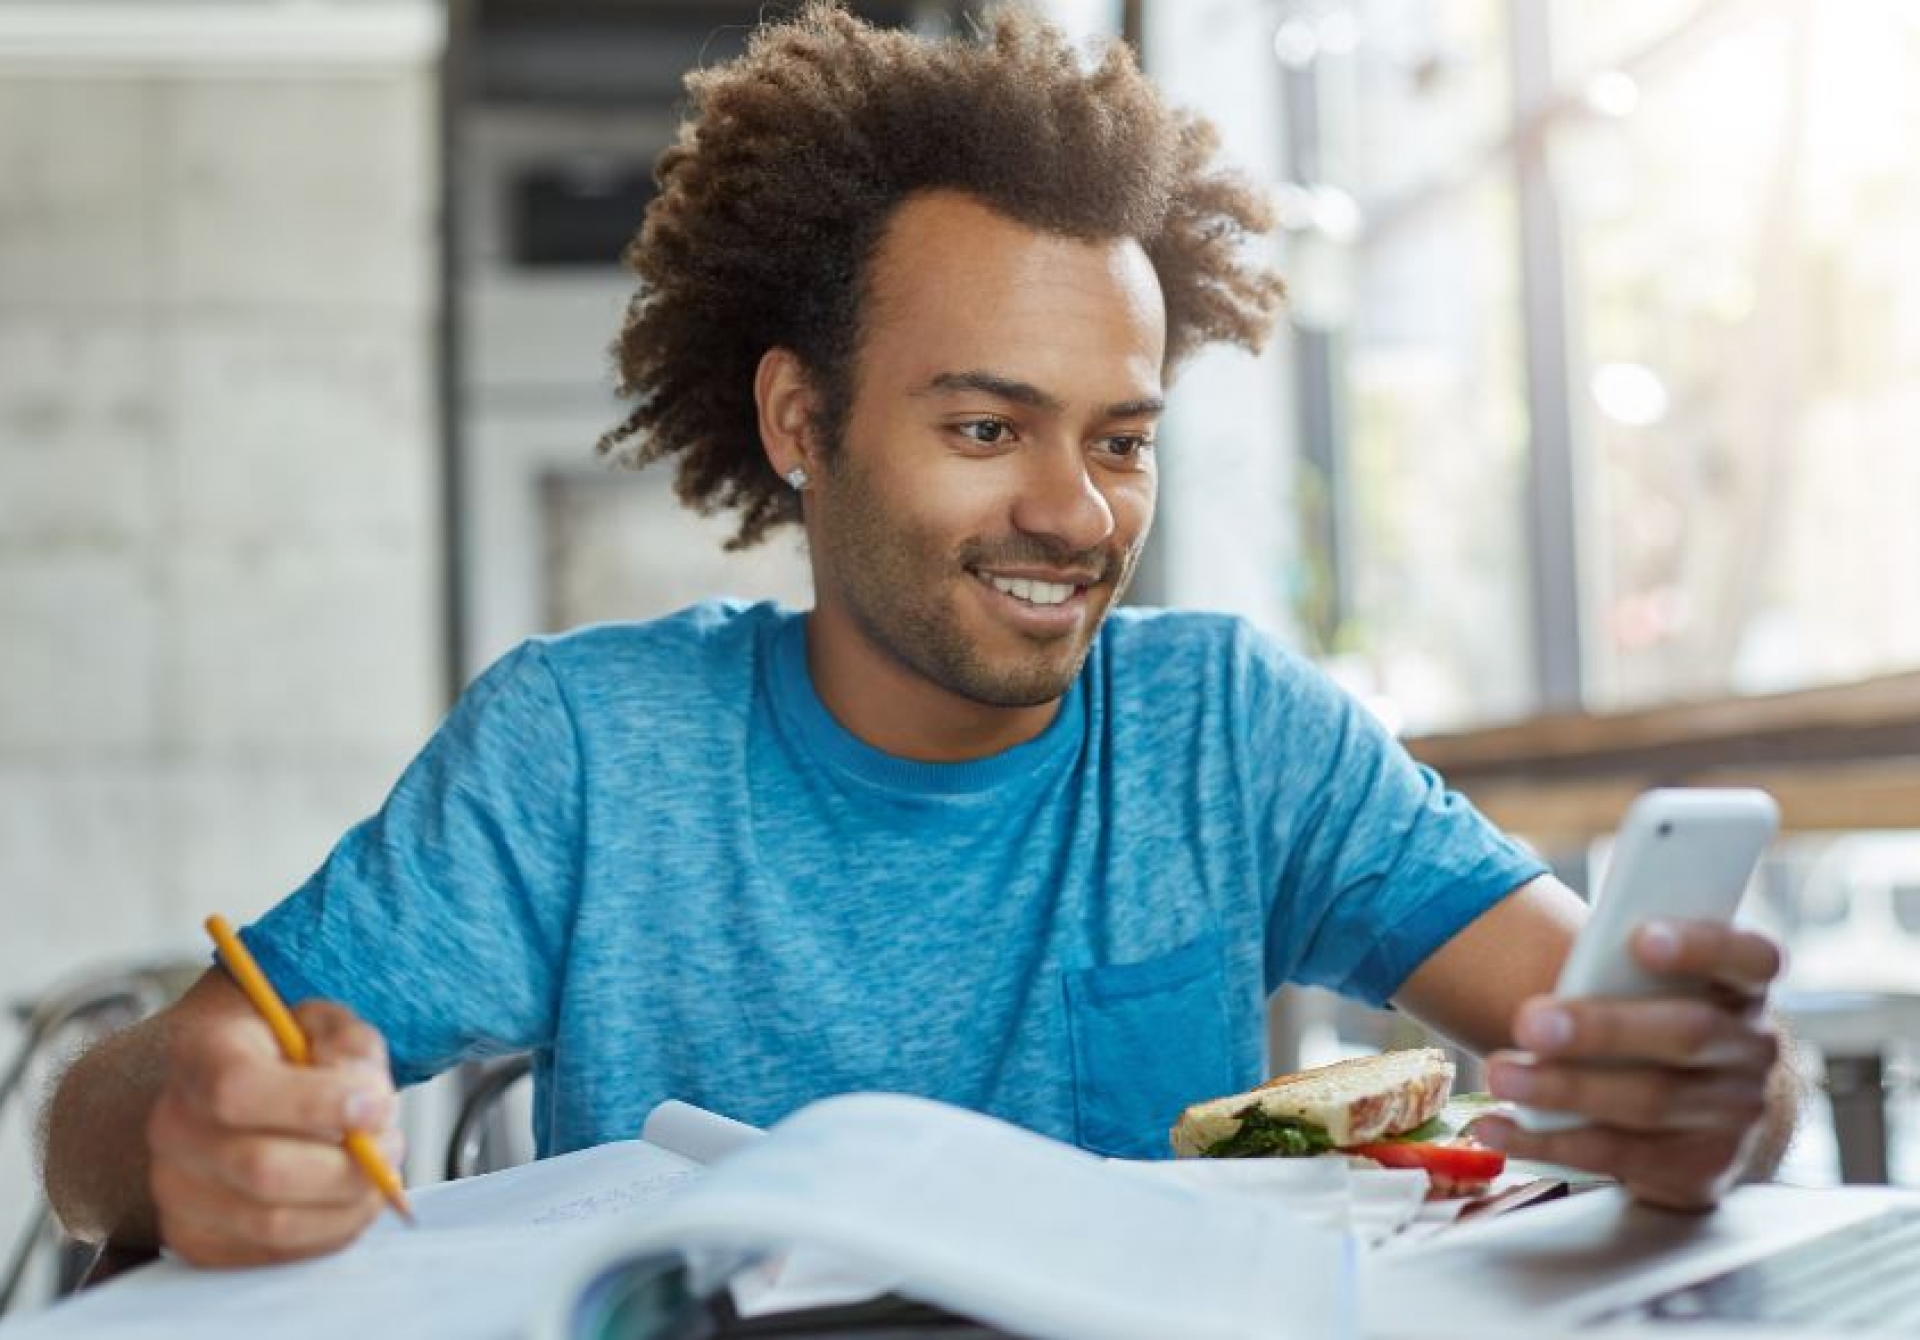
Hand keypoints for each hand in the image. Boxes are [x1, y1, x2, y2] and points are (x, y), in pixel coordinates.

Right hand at [146, 1000, 403, 1265]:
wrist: (247, 1086)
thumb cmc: (292, 1054)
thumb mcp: (328, 1025)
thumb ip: (351, 1050)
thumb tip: (367, 1105)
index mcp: (201, 1056)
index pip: (237, 1090)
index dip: (314, 1103)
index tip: (372, 1105)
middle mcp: (175, 1126)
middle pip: (261, 1169)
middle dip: (347, 1166)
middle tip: (390, 1146)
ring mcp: (176, 1188)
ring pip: (272, 1222)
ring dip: (347, 1205)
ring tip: (377, 1175)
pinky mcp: (195, 1238)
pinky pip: (273, 1254)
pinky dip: (328, 1232)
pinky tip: (347, 1201)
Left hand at [1471, 919, 1784, 1210]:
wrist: (1700, 1110)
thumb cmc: (1653, 1020)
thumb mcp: (1655, 986)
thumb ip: (1623, 972)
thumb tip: (1562, 976)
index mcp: (1744, 989)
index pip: (1750, 958)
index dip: (1701, 946)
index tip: (1639, 938)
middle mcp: (1750, 1051)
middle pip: (1688, 1033)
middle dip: (1603, 1028)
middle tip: (1528, 1022)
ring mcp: (1733, 1115)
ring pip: (1649, 1101)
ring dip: (1564, 1089)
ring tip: (1499, 1075)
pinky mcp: (1699, 1170)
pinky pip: (1619, 1156)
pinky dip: (1548, 1142)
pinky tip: (1497, 1126)